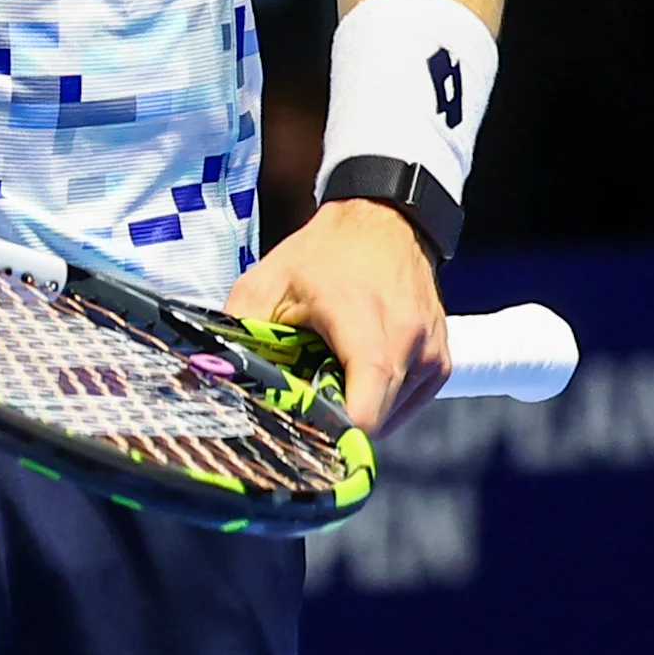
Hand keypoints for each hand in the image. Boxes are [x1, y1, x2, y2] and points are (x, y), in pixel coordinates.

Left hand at [225, 198, 448, 433]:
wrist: (383, 223)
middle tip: (304, 390)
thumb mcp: (265, 285)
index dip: (332, 431)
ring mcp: (430, 357)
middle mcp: (408, 343)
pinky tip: (355, 365)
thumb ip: (240, 334)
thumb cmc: (324, 254)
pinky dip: (376, 397)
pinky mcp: (439, 365)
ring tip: (332, 366)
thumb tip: (214, 379)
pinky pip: (403, 405)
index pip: (365, 405)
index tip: (302, 428)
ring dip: (355, 406)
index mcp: (365, 322)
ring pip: (388, 418)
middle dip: (334, 419)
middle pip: (372, 420)